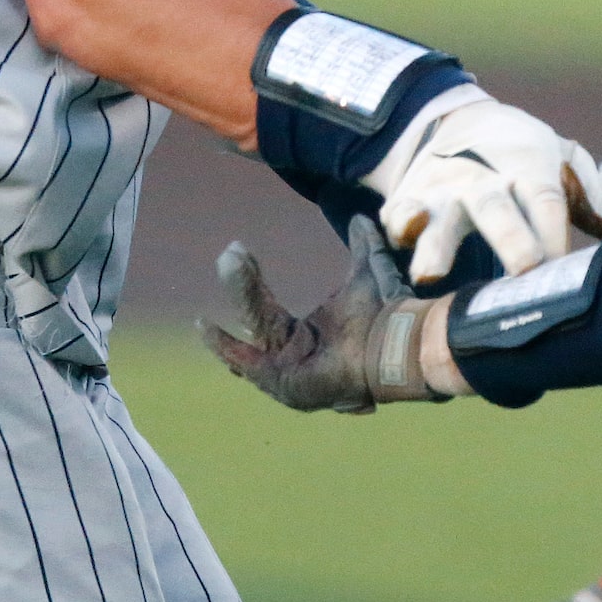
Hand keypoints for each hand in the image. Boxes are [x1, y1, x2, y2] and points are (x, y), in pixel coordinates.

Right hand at [199, 218, 440, 411]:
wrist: (397, 341)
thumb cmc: (386, 313)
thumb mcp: (368, 269)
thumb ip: (363, 245)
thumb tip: (361, 219)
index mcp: (306, 333)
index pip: (267, 306)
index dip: (251, 280)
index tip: (237, 250)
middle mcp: (293, 353)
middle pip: (256, 315)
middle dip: (244, 284)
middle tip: (232, 251)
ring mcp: (287, 370)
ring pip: (254, 328)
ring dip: (242, 295)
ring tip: (230, 262)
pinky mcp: (284, 383)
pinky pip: (247, 364)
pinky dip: (224, 346)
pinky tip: (204, 325)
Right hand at [366, 90, 590, 281]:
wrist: (452, 120)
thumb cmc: (521, 156)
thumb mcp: (559, 159)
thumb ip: (591, 193)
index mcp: (527, 167)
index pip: (544, 201)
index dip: (554, 233)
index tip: (563, 270)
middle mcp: (485, 178)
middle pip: (497, 210)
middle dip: (510, 240)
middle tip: (523, 269)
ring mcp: (443, 188)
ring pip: (440, 218)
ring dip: (436, 245)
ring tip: (431, 274)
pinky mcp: (409, 198)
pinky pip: (399, 214)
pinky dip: (399, 227)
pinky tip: (400, 241)